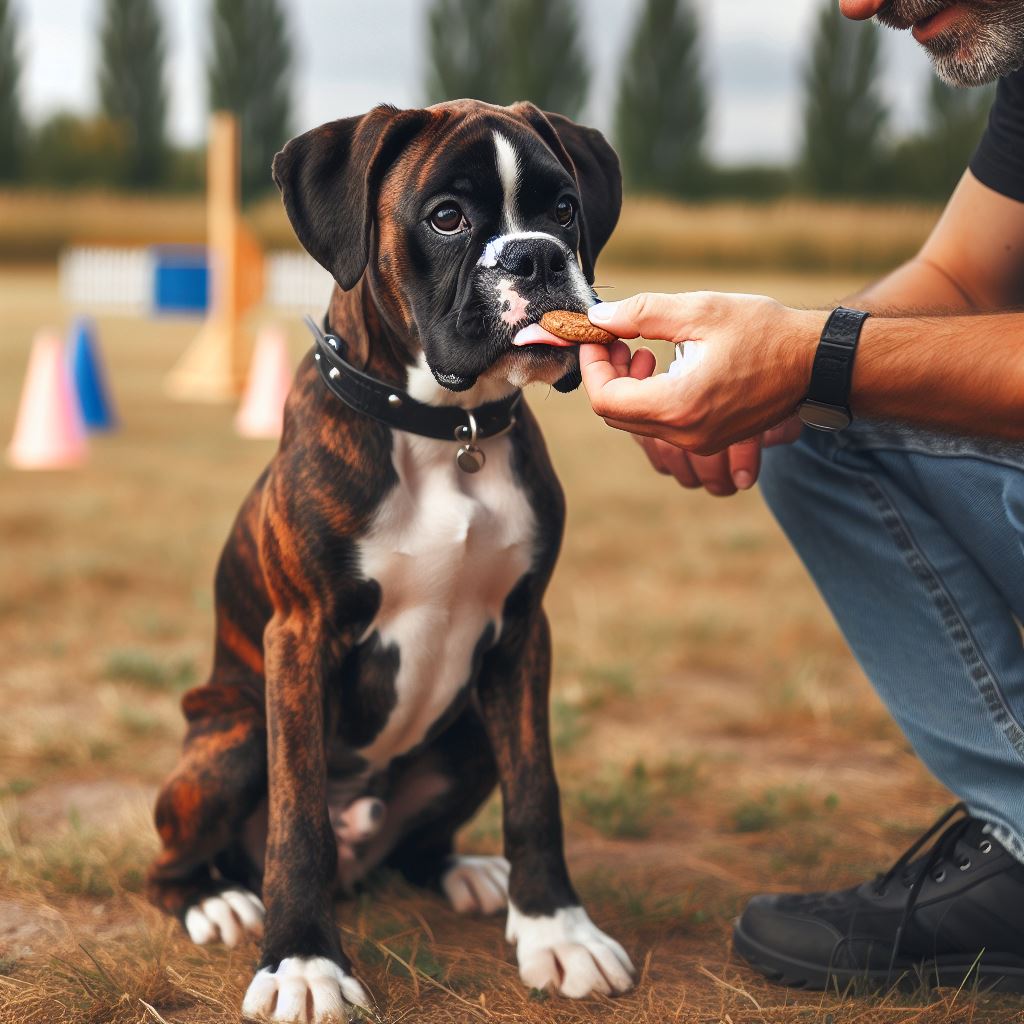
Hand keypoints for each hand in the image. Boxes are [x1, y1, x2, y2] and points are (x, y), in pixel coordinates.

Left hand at [579, 291, 825, 454]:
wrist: (817, 363)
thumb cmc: (766, 332)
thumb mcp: (700, 310)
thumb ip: (641, 314)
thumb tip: (599, 317)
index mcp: (678, 406)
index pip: (605, 400)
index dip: (591, 366)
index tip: (596, 335)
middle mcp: (685, 435)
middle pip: (616, 415)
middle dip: (606, 375)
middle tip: (617, 339)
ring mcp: (699, 443)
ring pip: (636, 423)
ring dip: (627, 386)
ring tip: (643, 351)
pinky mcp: (709, 440)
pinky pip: (661, 426)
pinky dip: (650, 398)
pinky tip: (666, 366)